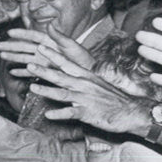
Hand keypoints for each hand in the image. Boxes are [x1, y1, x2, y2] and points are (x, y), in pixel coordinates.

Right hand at [0, 25, 94, 76]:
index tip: (9, 32)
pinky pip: (30, 72)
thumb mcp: (72, 46)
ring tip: (1, 55)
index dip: (21, 34)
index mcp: (51, 42)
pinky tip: (12, 71)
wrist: (88, 74)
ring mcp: (44, 62)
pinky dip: (21, 72)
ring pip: (25, 58)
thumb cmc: (83, 60)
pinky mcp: (45, 72)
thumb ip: (60, 36)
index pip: (33, 36)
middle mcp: (45, 51)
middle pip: (25, 47)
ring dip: (13, 57)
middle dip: (11, 46)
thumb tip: (49, 24)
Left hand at [26, 47, 145, 132]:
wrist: (131, 111)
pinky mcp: (88, 113)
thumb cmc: (112, 98)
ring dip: (46, 91)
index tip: (41, 47)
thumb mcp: (97, 84)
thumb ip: (82, 79)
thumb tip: (70, 75)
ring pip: (62, 93)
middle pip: (60, 76)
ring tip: (32, 88)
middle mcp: (84, 85)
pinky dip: (59, 114)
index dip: (53, 55)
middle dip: (44, 70)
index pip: (67, 63)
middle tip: (29, 64)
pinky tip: (49, 115)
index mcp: (86, 76)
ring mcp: (85, 98)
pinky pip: (71, 113)